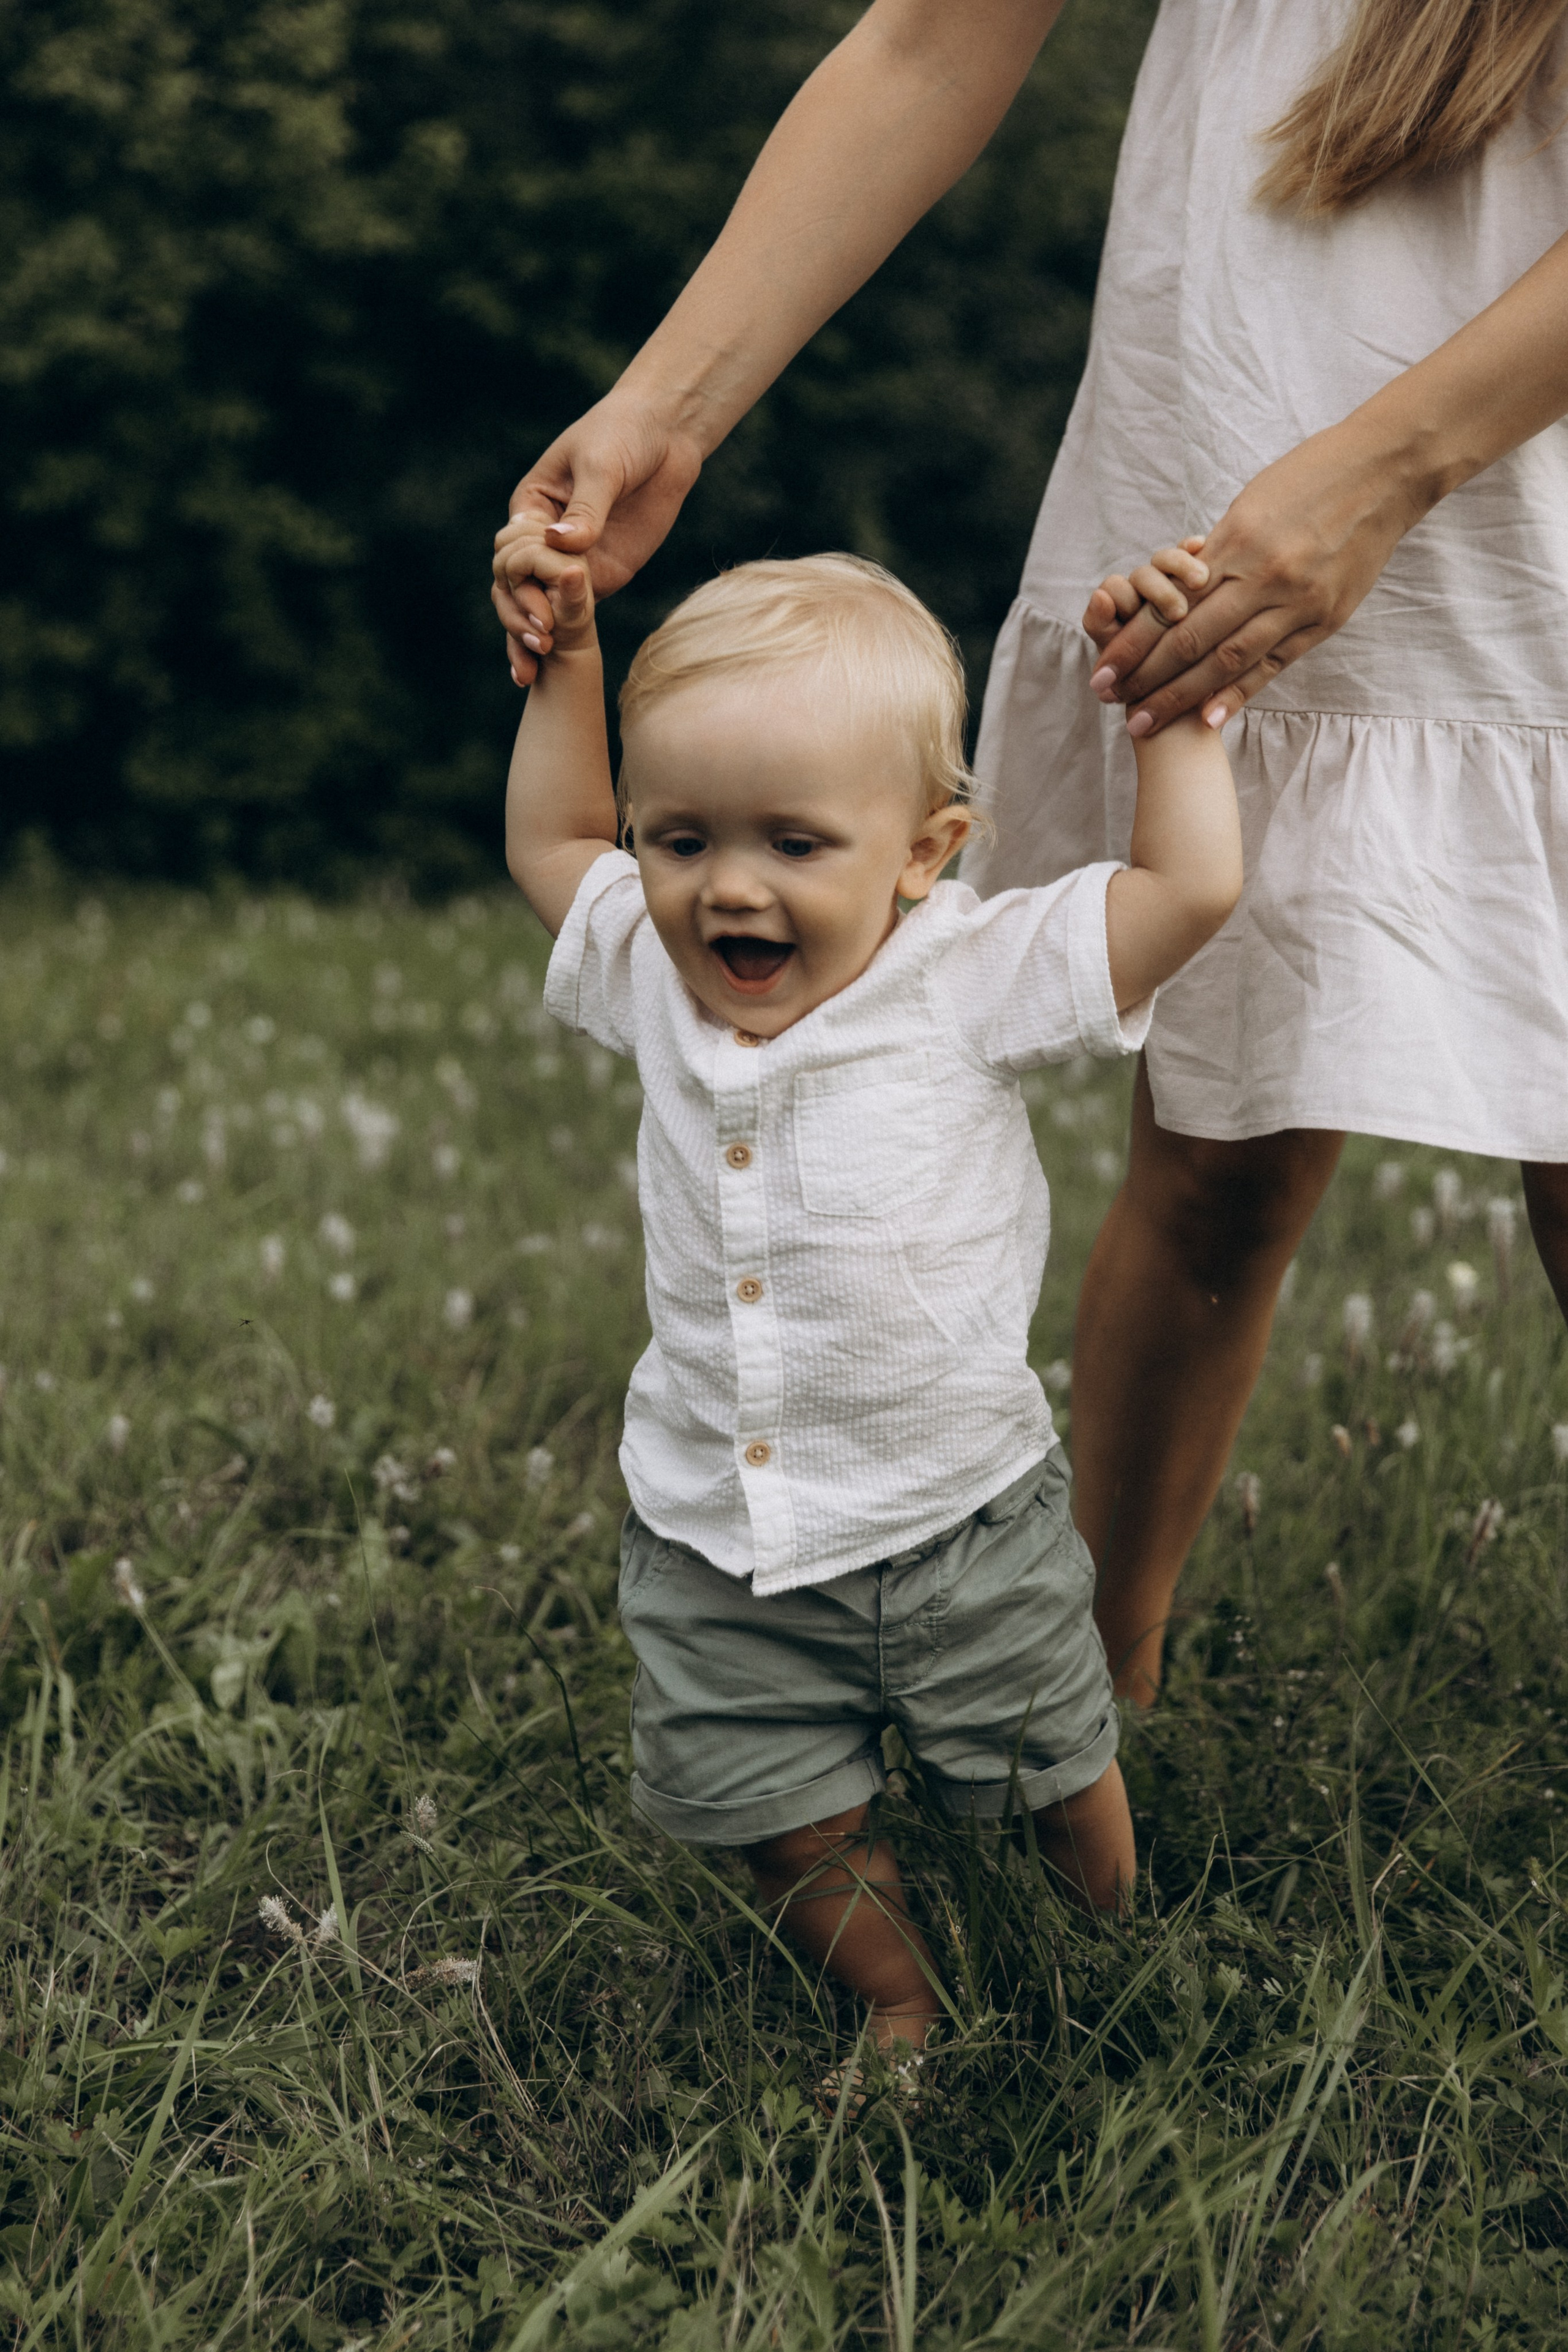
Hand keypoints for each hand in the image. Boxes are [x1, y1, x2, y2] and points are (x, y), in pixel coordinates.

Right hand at [493, 394, 703, 685]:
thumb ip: (587, 507)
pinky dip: (564, 635)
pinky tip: (552, 663)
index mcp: (531, 507)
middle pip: (518, 586)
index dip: (518, 579)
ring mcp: (574, 561)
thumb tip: (564, 545)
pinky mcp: (603, 574)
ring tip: (533, 666)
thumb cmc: (623, 433)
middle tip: (538, 641)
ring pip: (543, 605)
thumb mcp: (601, 464)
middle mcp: (545, 540)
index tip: (536, 598)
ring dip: (533, 636)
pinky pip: (578, 609)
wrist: (667, 435)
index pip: (511, 552)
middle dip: (521, 615)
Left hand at [1080, 424, 1421, 734]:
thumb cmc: (1313, 475)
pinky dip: (1239, 693)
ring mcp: (1298, 603)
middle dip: (1144, 674)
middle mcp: (1265, 577)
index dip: (1132, 640)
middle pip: (1190, 639)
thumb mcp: (1253, 501)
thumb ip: (1220, 549)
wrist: (1387, 470)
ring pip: (1227, 660)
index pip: (1171, 604)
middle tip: (1108, 698)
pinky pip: (1273, 665)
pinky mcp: (1325, 619)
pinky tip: (1208, 718)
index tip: (1103, 665)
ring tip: (1146, 719)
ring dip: (1181, 695)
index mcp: (1238, 542)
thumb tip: (1184, 587)